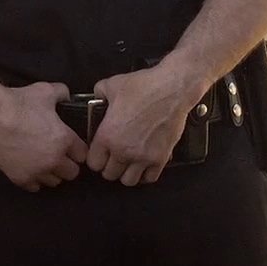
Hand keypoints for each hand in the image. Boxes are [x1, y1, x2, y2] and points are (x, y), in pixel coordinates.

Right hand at [0, 81, 88, 191]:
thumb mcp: (46, 91)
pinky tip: (32, 168)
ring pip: (54, 182)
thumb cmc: (19, 102)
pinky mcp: (20, 178)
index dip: (78, 149)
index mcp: (64, 140)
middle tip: (60, 154)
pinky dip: (35, 179)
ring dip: (52, 172)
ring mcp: (36, 171)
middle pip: (72, 173)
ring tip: (45, 161)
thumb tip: (67, 96)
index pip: (83, 154)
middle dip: (69, 163)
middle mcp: (53, 160)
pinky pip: (35, 187)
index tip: (72, 145)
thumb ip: (62, 94)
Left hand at [88, 64, 202, 185]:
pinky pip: (149, 178)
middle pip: (109, 174)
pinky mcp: (160, 158)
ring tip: (129, 163)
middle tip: (114, 158)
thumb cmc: (145, 86)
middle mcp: (123, 150)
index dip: (95, 158)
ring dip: (127, 173)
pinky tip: (145, 164)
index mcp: (107, 136)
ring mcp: (142, 157)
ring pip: (128, 181)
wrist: (172, 89)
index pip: (93, 163)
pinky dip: (146, 174)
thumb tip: (97, 98)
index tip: (100, 154)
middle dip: (110, 167)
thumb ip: (99, 94)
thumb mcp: (113, 84)